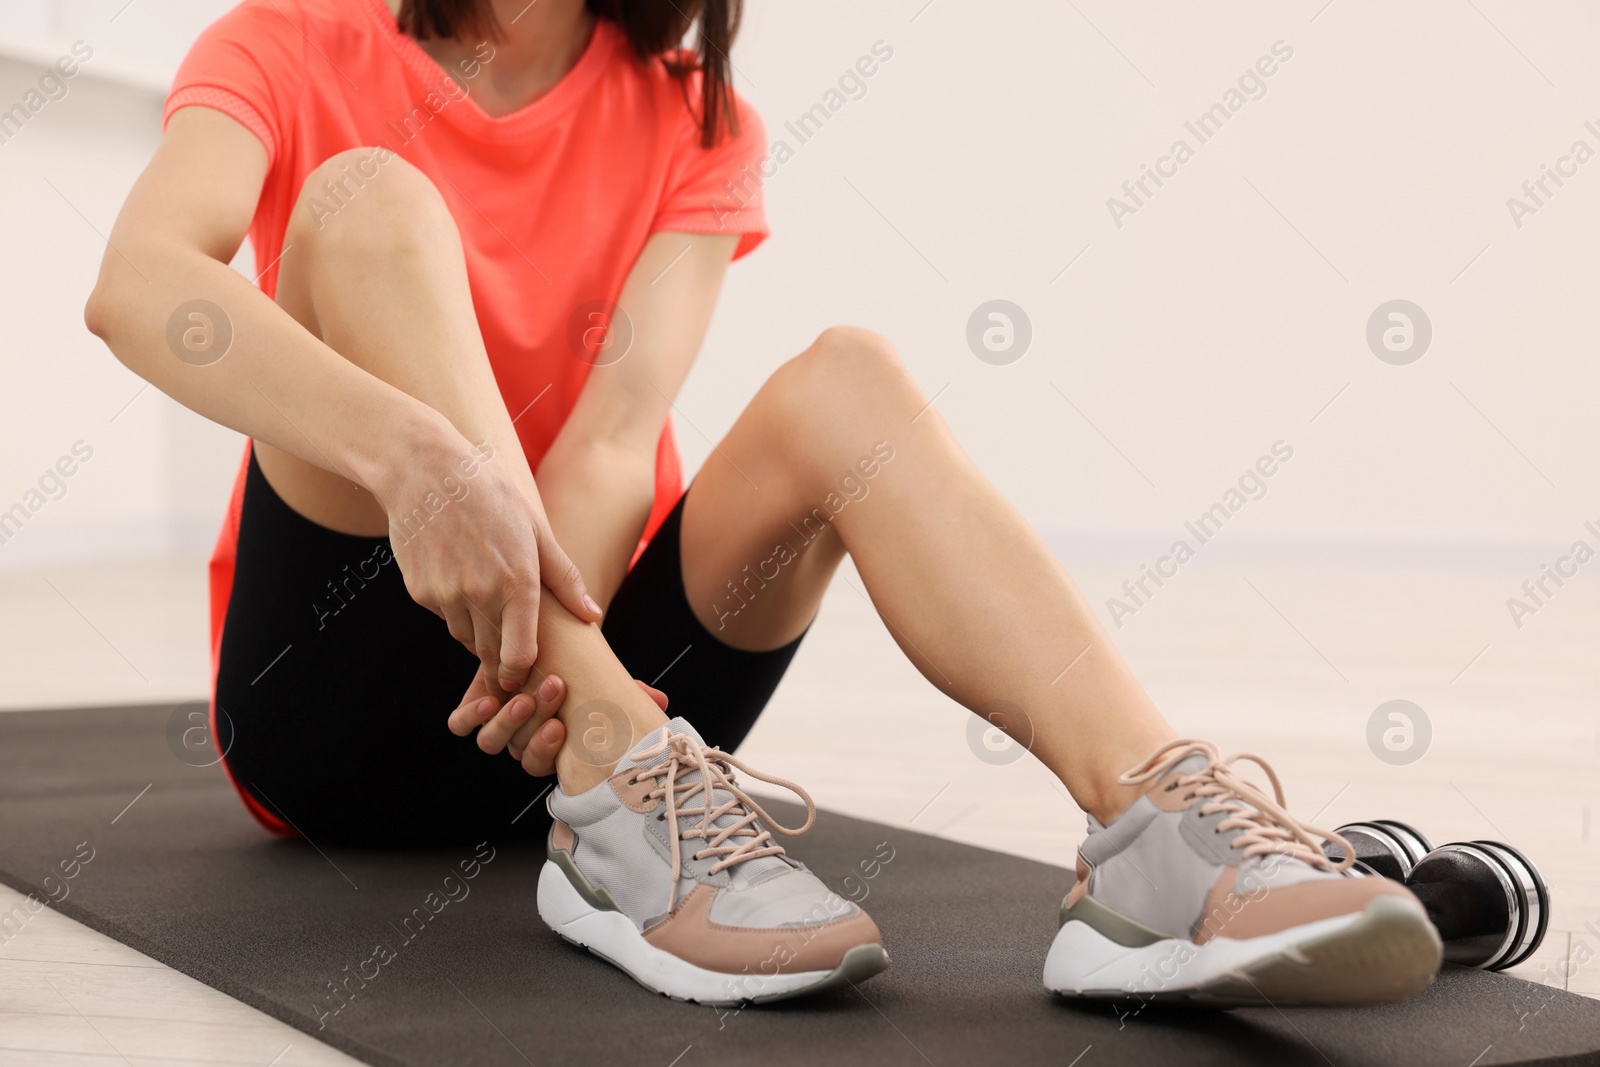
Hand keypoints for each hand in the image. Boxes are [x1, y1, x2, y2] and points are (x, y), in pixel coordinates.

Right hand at [378, 433, 600, 693]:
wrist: (425, 472)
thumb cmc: (490, 495)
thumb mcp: (537, 530)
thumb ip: (565, 579)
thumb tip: (593, 616)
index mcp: (517, 582)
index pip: (518, 655)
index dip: (520, 674)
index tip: (521, 677)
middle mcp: (479, 594)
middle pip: (490, 652)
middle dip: (500, 660)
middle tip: (507, 658)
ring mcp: (445, 595)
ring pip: (465, 636)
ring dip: (477, 632)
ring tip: (486, 603)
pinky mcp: (419, 591)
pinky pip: (442, 616)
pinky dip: (453, 610)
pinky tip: (459, 579)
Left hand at [447, 670, 667, 776]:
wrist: (538, 635)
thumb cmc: (576, 661)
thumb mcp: (602, 674)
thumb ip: (628, 689)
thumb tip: (659, 701)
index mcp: (553, 742)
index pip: (543, 766)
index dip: (548, 752)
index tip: (562, 727)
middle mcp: (523, 737)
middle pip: (519, 753)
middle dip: (534, 728)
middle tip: (551, 693)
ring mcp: (497, 721)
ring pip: (491, 742)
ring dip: (506, 722)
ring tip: (523, 693)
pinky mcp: (474, 703)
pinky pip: (462, 723)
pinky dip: (472, 715)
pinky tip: (488, 696)